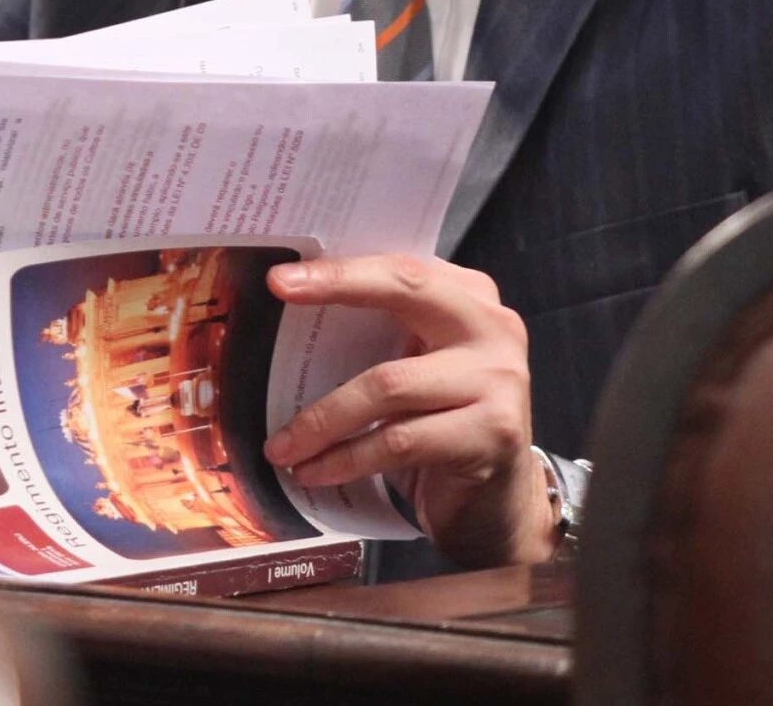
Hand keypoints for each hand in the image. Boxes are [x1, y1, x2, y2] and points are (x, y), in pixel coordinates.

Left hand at [262, 254, 555, 567]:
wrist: (498, 504)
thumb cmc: (441, 425)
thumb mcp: (420, 366)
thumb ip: (384, 332)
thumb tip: (295, 310)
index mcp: (471, 297)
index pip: (402, 268)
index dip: (342, 269)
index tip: (280, 277)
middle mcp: (492, 327)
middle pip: (406, 292)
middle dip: (336, 288)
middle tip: (274, 298)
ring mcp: (497, 379)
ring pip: (389, 383)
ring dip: (322, 419)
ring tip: (281, 446)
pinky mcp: (491, 434)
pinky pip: (399, 441)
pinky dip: (346, 458)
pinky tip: (314, 472)